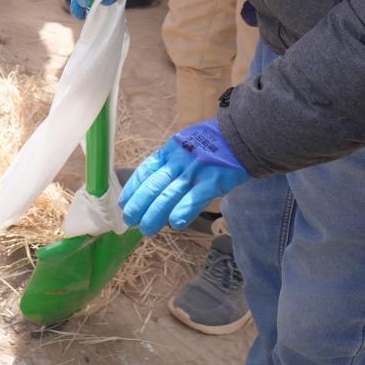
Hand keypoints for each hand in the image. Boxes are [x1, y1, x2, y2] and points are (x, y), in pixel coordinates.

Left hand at [120, 120, 249, 235]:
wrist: (241, 135)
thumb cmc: (211, 144)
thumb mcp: (184, 145)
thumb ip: (170, 162)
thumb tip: (153, 186)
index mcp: (170, 151)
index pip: (145, 171)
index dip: (133, 188)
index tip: (123, 203)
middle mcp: (179, 160)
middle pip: (154, 185)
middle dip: (139, 205)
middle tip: (129, 221)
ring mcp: (196, 170)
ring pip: (170, 194)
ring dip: (155, 213)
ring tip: (146, 229)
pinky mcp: (214, 180)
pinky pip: (195, 197)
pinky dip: (183, 210)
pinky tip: (174, 224)